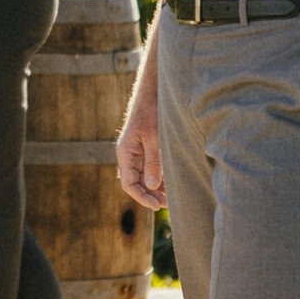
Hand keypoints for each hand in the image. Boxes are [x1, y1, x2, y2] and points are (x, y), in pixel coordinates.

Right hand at [116, 83, 165, 209]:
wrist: (154, 92)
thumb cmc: (153, 112)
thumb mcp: (155, 138)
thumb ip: (154, 162)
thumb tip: (153, 186)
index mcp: (126, 153)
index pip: (128, 184)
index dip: (142, 197)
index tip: (157, 206)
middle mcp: (129, 155)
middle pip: (136, 183)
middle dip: (150, 195)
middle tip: (169, 204)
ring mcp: (137, 152)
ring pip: (143, 178)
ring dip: (156, 189)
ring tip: (173, 196)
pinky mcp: (146, 149)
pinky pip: (150, 169)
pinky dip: (159, 178)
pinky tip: (172, 183)